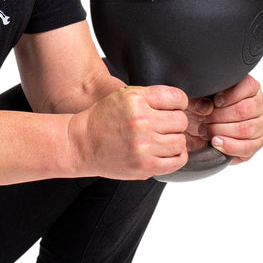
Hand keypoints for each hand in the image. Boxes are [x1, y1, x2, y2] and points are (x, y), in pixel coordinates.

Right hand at [68, 85, 190, 178]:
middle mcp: (140, 121)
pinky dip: (177, 156)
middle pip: (181, 120)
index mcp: (136, 100)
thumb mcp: (124, 96)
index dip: (179, 103)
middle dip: (175, 122)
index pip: (177, 98)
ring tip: (162, 140)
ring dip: (175, 140)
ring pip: (181, 141)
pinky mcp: (145, 166)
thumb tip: (180, 104)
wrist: (81, 144)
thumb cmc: (102, 120)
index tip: (174, 108)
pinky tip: (167, 152)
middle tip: (164, 126)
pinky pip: (177, 160)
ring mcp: (143, 145)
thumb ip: (151, 96)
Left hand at [194, 75, 262, 164]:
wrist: (201, 127)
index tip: (215, 102)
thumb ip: (200, 100)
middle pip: (244, 110)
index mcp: (250, 87)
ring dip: (222, 131)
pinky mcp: (257, 142)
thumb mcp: (197, 99)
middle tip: (205, 119)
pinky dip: (230, 146)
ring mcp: (261, 124)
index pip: (248, 86)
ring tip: (206, 131)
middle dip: (219, 116)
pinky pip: (248, 147)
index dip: (229, 95)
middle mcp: (260, 104)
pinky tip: (217, 143)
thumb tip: (206, 107)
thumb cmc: (203, 109)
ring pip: (246, 129)